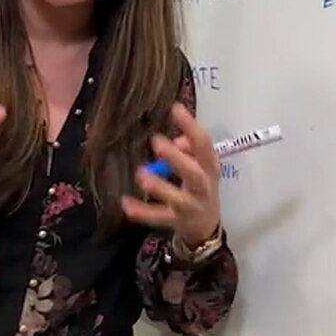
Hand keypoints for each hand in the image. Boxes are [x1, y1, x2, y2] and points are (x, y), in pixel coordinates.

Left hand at [122, 103, 220, 248]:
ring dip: (160, 186)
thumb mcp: (201, 166)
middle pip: (193, 173)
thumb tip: (178, 140)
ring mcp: (190, 206)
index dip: (191, 126)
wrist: (206, 226)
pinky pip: (158, 217)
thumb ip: (190, 149)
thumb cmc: (200, 186)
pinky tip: (125, 203)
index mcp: (209, 167)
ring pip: (177, 198)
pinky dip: (142, 212)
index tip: (175, 108)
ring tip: (141, 174)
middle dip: (176, 158)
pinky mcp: (176, 221)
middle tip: (157, 141)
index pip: (204, 144)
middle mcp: (203, 186)